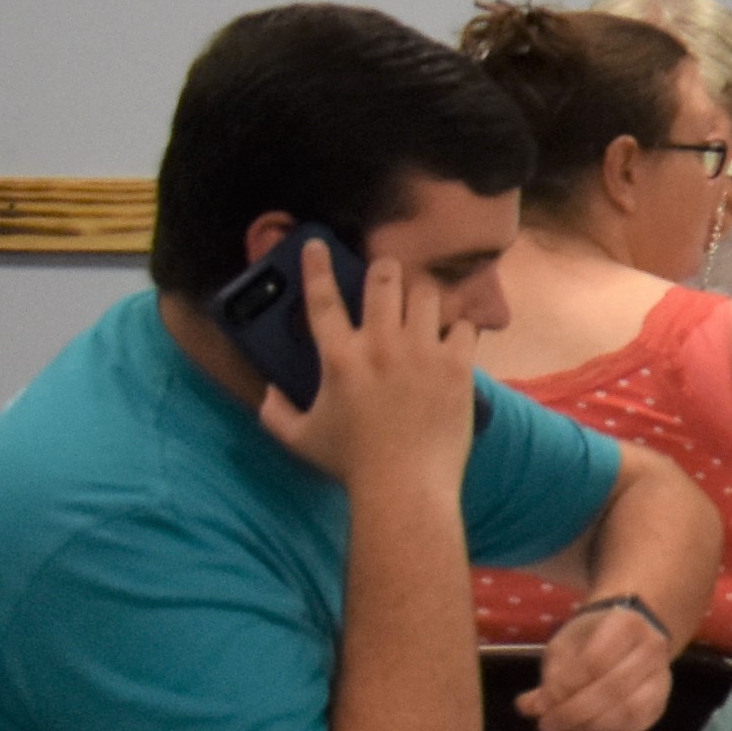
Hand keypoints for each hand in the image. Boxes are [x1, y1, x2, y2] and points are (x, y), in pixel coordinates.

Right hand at [257, 240, 475, 498]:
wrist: (405, 487)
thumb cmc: (351, 465)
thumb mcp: (299, 440)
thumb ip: (275, 412)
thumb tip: (268, 392)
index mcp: (340, 358)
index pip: (323, 299)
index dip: (316, 266)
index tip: (315, 243)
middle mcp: (380, 346)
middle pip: (384, 280)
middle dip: (384, 270)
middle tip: (385, 277)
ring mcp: (422, 353)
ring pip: (426, 294)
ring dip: (421, 296)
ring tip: (420, 307)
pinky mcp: (457, 366)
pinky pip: (464, 325)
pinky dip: (458, 328)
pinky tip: (452, 339)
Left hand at [522, 595, 674, 730]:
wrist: (632, 637)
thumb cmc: (591, 637)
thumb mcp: (564, 645)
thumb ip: (550, 676)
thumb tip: (530, 708)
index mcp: (626, 624)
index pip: (595, 662)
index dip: (565, 687)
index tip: (539, 702)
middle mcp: (651, 651)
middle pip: (613, 690)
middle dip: (573, 713)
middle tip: (544, 725)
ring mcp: (660, 681)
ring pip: (627, 714)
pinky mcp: (658, 707)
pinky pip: (630, 730)